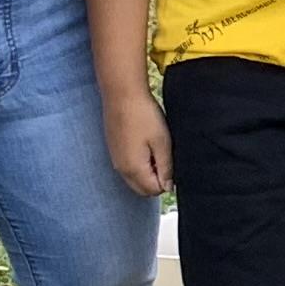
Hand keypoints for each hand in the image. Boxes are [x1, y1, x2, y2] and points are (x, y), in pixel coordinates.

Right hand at [100, 84, 171, 199]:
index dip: (167, 180)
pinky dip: (139, 163)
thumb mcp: (162, 143)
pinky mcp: (114, 150)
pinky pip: (128, 167)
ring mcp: (115, 160)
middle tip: (164, 156)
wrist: (122, 94)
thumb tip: (168, 186)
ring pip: (135, 178)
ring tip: (155, 148)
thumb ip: (166, 168)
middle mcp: (120, 169)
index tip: (171, 161)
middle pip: (143, 189)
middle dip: (157, 180)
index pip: (154, 191)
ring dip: (148, 171)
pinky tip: (145, 144)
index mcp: (133, 170)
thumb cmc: (143, 116)